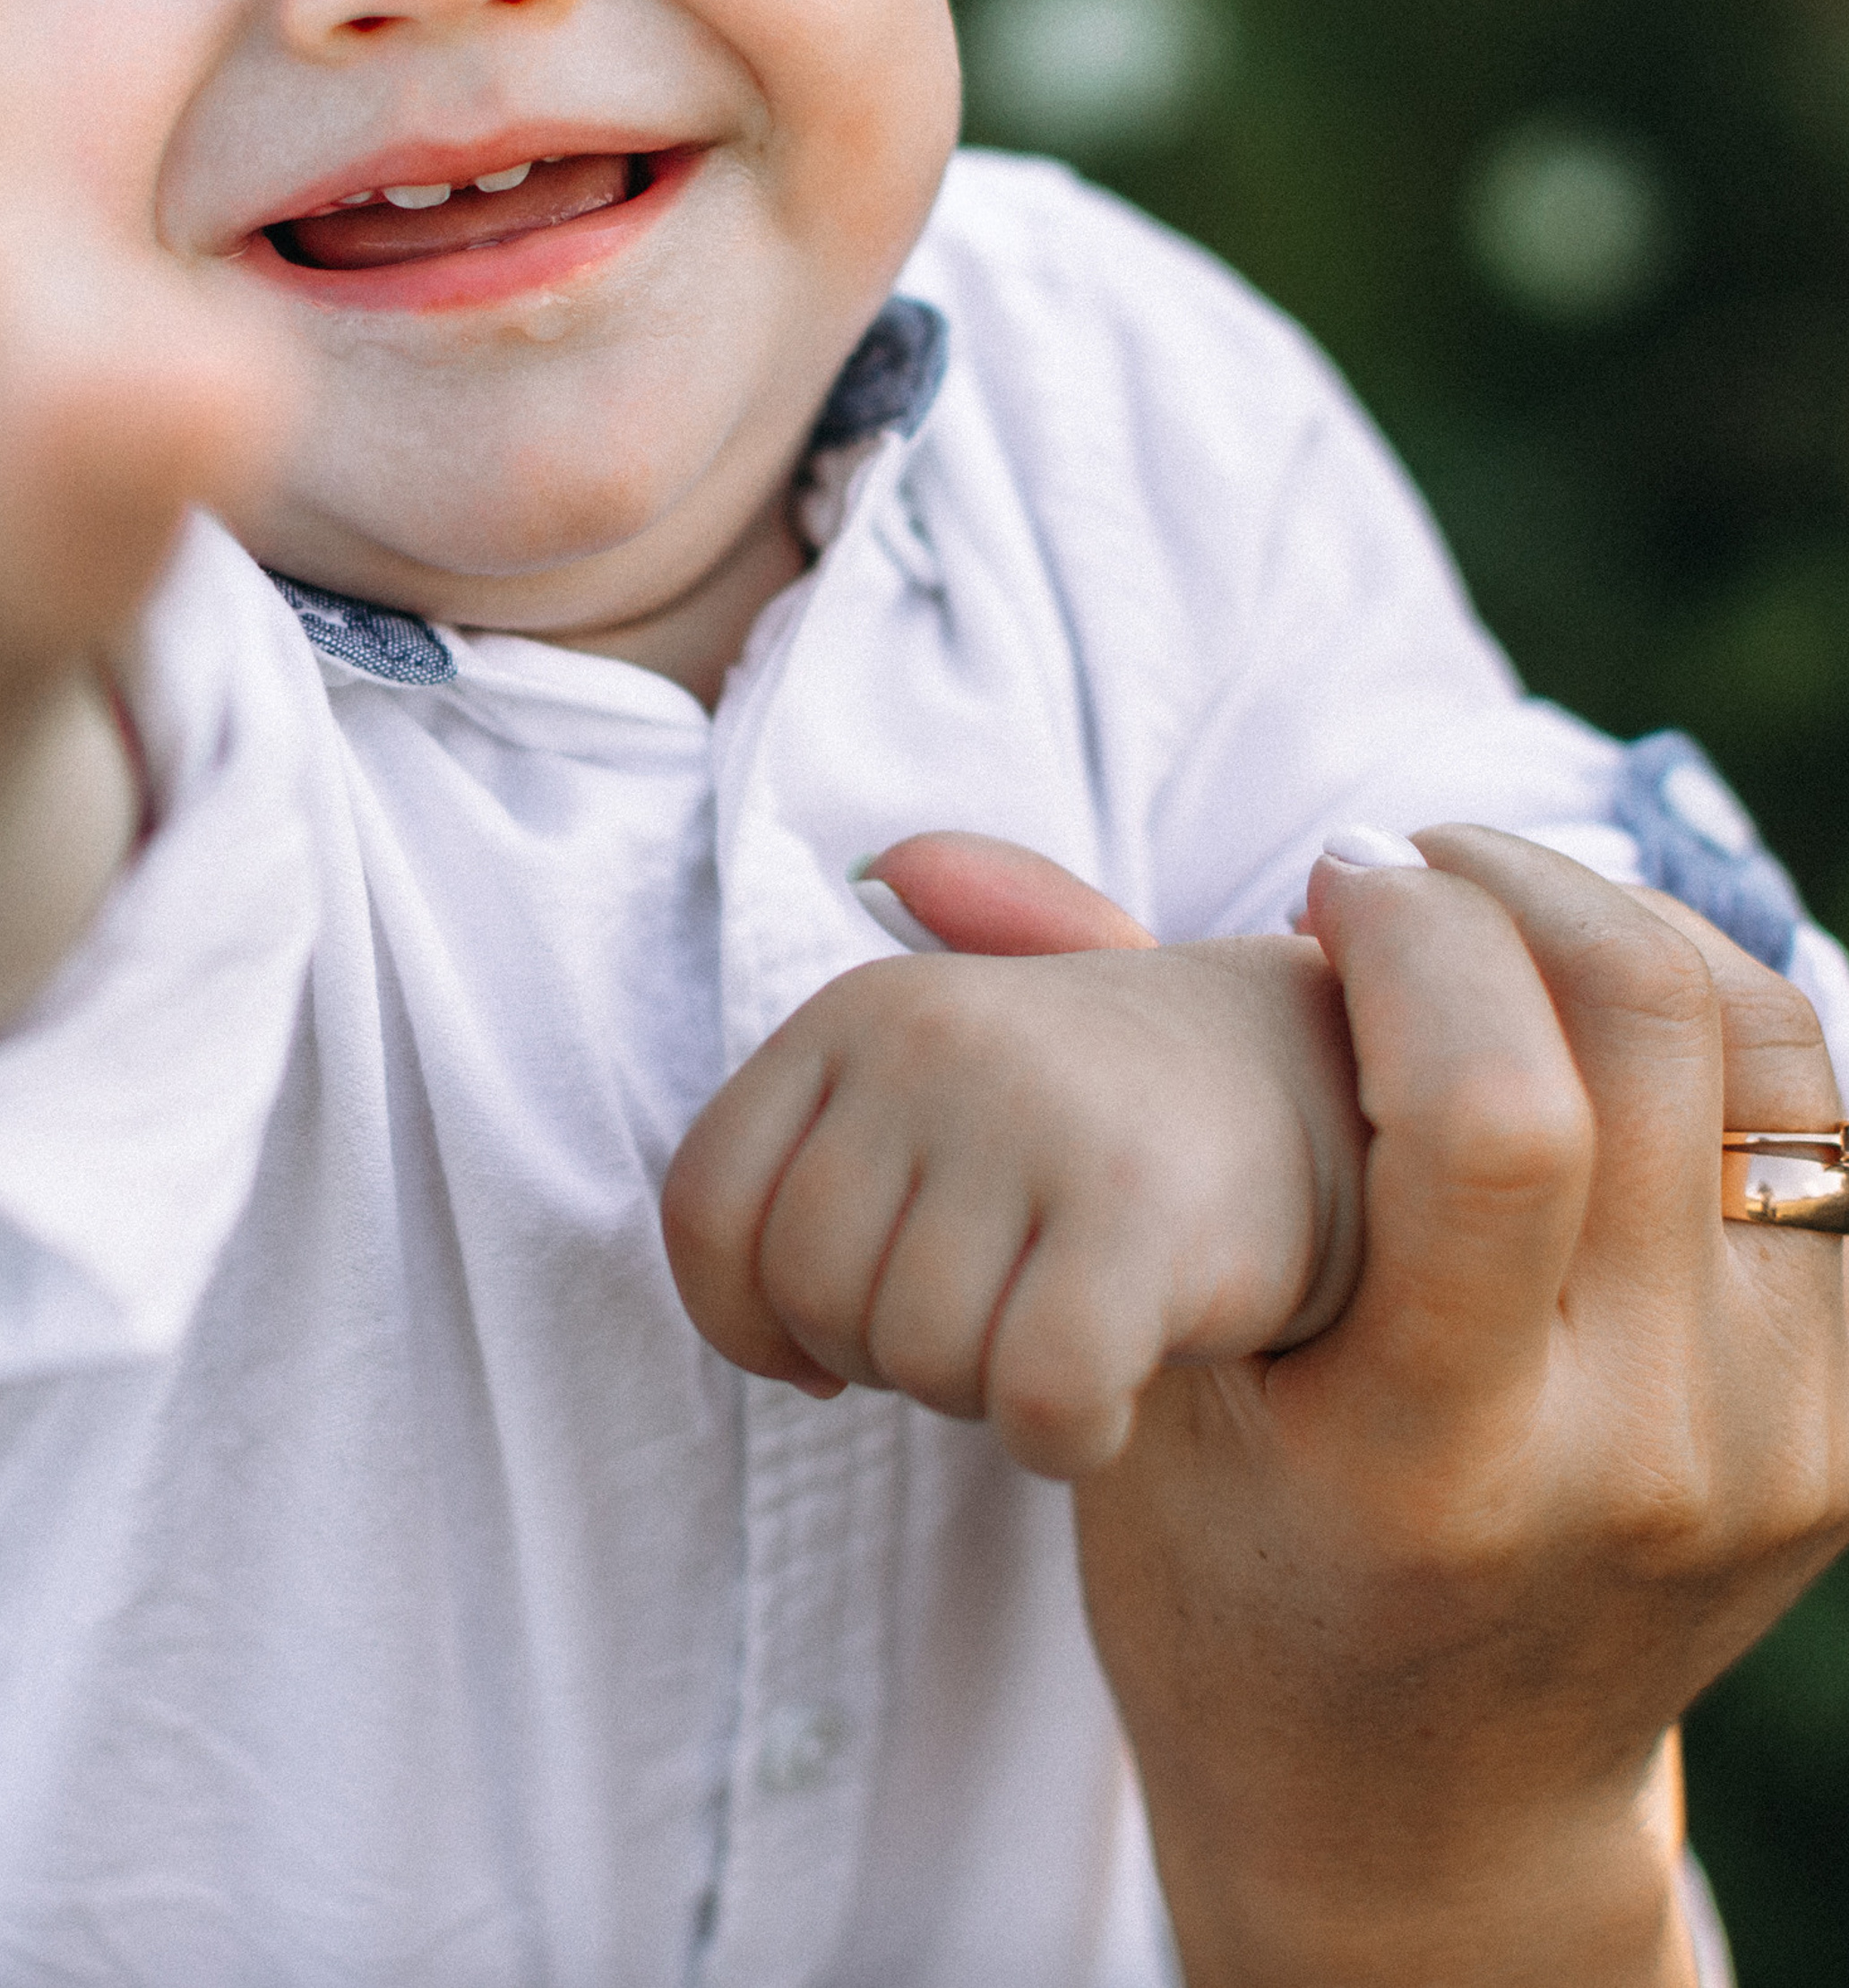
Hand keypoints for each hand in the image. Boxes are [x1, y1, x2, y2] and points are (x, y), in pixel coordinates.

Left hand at [661, 832, 1364, 1468]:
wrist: (1332, 1090)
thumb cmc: (1104, 1114)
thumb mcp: (965, 1048)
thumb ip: (857, 1054)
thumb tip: (882, 868)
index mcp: (863, 1006)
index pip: (703, 1211)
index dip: (749, 1318)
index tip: (830, 1345)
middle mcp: (934, 1037)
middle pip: (811, 1300)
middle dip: (889, 1357)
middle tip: (993, 1310)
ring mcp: (1036, 1115)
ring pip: (918, 1363)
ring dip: (987, 1393)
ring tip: (1064, 1314)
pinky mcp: (1141, 1215)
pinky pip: (1037, 1404)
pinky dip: (1069, 1437)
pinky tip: (1118, 1384)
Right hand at [1074, 826, 1848, 1987]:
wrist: (1426, 1826)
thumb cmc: (1234, 1582)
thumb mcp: (1142, 1379)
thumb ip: (1055, 1118)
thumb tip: (922, 853)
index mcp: (1439, 1462)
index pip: (1500, 1119)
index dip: (1417, 937)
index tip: (1323, 886)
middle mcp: (1639, 1456)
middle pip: (1654, 1035)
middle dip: (1513, 882)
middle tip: (1403, 874)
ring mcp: (1774, 1447)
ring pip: (1777, 1050)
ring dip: (1631, 919)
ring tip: (1503, 912)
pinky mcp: (1848, 1428)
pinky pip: (1836, 1131)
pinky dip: (1723, 1020)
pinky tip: (1593, 1006)